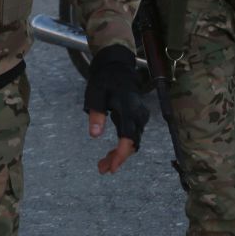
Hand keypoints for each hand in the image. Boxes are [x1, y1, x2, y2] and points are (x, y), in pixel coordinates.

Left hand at [83, 45, 148, 174]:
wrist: (117, 66)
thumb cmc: (105, 80)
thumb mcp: (95, 95)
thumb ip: (96, 114)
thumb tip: (94, 135)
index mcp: (128, 108)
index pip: (128, 137)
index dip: (121, 155)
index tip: (112, 168)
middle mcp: (138, 114)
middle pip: (132, 143)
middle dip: (118, 158)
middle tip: (102, 169)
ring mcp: (140, 116)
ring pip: (132, 141)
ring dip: (119, 154)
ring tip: (102, 165)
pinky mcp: (137, 118)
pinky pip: (131, 136)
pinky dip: (121, 146)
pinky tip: (109, 154)